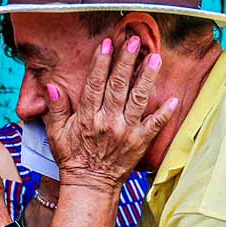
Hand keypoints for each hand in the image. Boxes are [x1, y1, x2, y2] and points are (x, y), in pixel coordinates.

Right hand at [44, 37, 177, 191]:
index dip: (101, 62)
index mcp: (87, 117)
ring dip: (147, 78)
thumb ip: (55, 108)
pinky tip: (173, 99)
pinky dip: (164, 113)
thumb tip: (52, 86)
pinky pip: (154, 126)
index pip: (94, 84)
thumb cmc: (72, 158)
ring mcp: (126, 132)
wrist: (90, 185)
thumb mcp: (56, 133)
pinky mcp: (139, 143)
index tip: (107, 43)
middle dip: (126, 61)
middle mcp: (107, 121)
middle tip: (134, 41)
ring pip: (138, 99)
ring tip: (155, 58)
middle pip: (118, 86)